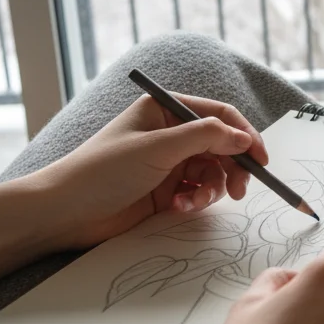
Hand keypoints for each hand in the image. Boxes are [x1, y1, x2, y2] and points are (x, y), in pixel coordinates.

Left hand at [44, 94, 267, 249]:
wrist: (64, 212)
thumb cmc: (102, 170)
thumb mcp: (157, 147)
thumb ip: (205, 137)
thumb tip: (244, 138)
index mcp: (165, 111)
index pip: (218, 115)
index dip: (244, 134)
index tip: (260, 158)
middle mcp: (170, 134)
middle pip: (222, 145)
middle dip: (233, 167)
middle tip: (242, 189)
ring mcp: (169, 163)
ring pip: (214, 172)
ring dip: (211, 189)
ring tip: (191, 202)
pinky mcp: (167, 190)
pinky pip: (199, 192)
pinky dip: (195, 201)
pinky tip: (177, 208)